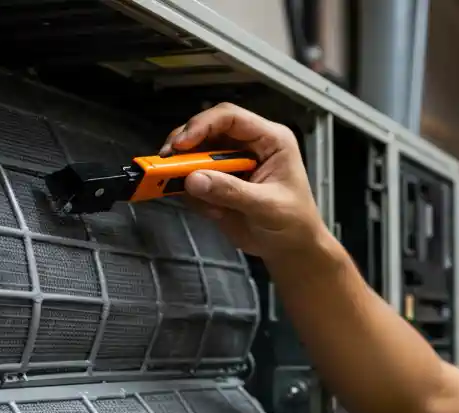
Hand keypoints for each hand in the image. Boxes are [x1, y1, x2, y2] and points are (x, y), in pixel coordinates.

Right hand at [160, 103, 329, 264]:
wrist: (291, 249)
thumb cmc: (293, 223)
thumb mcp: (267, 207)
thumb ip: (231, 192)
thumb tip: (193, 179)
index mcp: (269, 139)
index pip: (230, 118)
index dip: (202, 125)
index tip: (181, 145)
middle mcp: (247, 145)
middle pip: (206, 131)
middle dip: (184, 147)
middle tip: (165, 164)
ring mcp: (230, 164)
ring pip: (195, 155)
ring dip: (185, 173)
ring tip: (193, 196)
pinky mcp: (218, 183)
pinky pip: (194, 180)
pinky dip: (193, 195)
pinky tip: (212, 213)